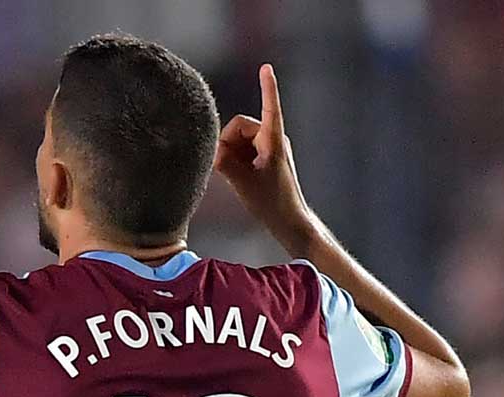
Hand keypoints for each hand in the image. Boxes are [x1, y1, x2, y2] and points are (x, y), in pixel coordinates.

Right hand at [215, 64, 310, 240]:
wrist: (288, 221)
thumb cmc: (271, 202)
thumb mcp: (242, 182)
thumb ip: (224, 161)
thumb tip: (215, 151)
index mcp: (273, 141)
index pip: (269, 108)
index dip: (267, 87)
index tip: (266, 68)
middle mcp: (273, 139)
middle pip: (239, 127)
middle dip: (228, 144)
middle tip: (227, 169)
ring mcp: (269, 147)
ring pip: (238, 139)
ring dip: (231, 154)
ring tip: (237, 177)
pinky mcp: (265, 157)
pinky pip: (242, 150)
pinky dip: (236, 160)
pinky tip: (238, 177)